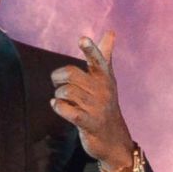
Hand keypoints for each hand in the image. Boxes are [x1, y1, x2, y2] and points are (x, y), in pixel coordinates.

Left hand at [50, 31, 133, 170]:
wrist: (114, 139)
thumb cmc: (106, 104)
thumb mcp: (108, 79)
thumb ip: (105, 55)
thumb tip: (111, 31)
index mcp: (105, 78)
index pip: (98, 59)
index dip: (90, 49)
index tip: (82, 39)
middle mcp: (102, 91)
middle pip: (71, 74)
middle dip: (58, 78)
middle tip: (58, 83)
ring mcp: (96, 108)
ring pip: (66, 92)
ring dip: (58, 95)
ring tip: (62, 98)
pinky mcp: (88, 123)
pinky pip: (66, 110)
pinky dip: (58, 106)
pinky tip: (58, 106)